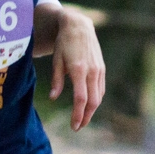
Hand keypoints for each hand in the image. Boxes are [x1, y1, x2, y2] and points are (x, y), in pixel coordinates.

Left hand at [49, 9, 105, 130]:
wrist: (79, 25)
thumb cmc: (64, 43)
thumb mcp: (56, 60)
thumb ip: (56, 80)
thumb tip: (53, 98)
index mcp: (79, 70)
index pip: (81, 99)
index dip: (78, 114)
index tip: (74, 126)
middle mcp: (92, 71)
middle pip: (93, 101)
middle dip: (86, 117)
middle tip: (78, 127)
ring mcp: (99, 70)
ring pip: (99, 96)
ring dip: (92, 110)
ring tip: (82, 119)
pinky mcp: (101, 68)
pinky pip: (100, 88)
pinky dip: (96, 99)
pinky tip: (89, 105)